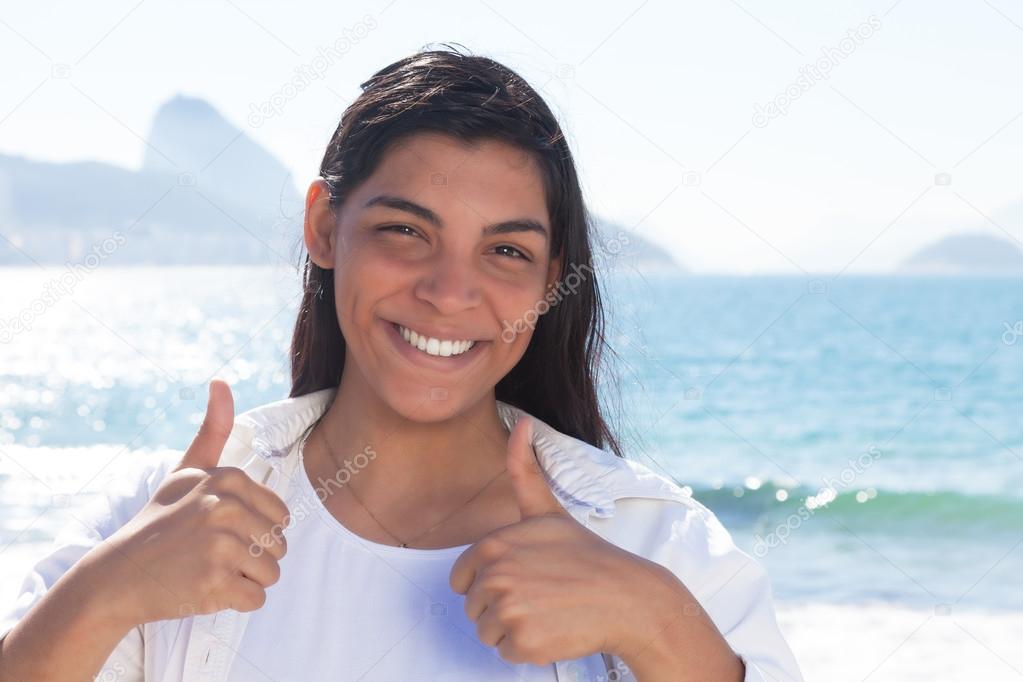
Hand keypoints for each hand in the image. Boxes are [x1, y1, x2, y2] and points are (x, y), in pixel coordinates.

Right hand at [88, 379, 289, 627]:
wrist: (116, 576)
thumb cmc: (159, 522)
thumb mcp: (186, 471)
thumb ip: (213, 430)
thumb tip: (221, 381)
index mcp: (228, 479)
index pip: (282, 516)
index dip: (257, 530)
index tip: (220, 531)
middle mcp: (225, 508)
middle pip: (280, 545)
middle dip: (253, 557)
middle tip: (212, 554)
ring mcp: (220, 546)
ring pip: (272, 573)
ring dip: (245, 579)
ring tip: (209, 570)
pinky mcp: (215, 583)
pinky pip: (256, 599)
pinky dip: (235, 602)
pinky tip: (205, 589)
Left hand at [449, 416, 685, 666]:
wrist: (627, 597)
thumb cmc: (585, 556)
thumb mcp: (548, 510)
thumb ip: (524, 470)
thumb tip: (522, 423)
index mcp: (493, 544)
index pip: (462, 579)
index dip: (491, 582)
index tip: (524, 577)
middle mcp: (495, 575)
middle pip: (473, 607)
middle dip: (503, 606)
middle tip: (541, 594)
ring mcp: (508, 609)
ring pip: (486, 632)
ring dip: (513, 628)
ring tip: (548, 610)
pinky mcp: (523, 641)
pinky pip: (505, 653)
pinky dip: (527, 649)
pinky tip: (554, 628)